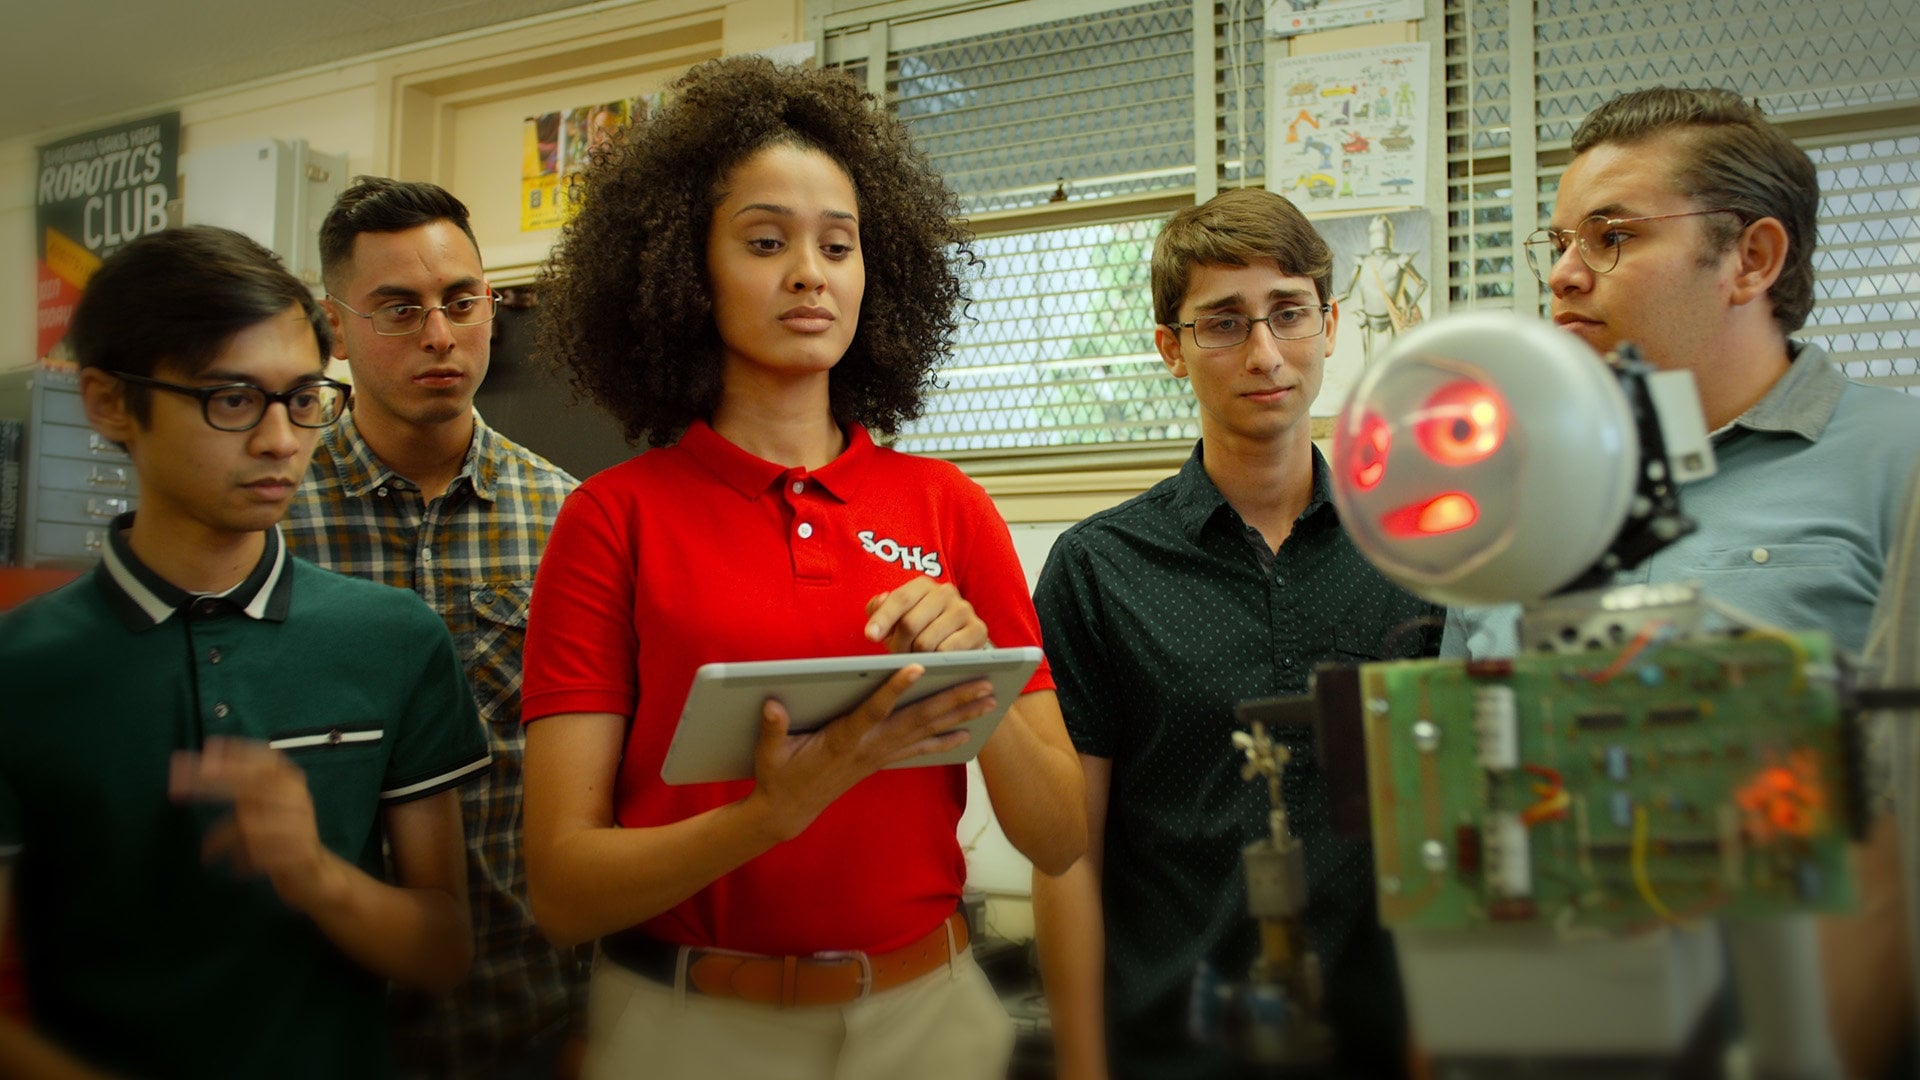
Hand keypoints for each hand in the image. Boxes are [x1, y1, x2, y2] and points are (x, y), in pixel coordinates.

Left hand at [169, 737, 341, 913]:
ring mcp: (301, 825)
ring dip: (220, 840)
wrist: (315, 876)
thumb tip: (208, 760)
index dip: (240, 752)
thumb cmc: (284, 837)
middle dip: (212, 784)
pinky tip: (234, 868)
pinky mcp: (299, 853)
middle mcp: (298, 799)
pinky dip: (240, 860)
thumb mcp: (271, 807)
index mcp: (293, 783)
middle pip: (251, 785)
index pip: (266, 760)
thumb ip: (248, 787)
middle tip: (175, 788)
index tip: (209, 747)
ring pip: (247, 824)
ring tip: (207, 854)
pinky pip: (257, 853)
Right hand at [747, 664, 995, 840]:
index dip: (894, 688)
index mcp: (843, 738)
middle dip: (953, 700)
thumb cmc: (779, 775)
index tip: (916, 667)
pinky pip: (919, 749)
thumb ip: (773, 728)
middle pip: (917, 719)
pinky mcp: (881, 760)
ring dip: (959, 715)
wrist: (788, 811)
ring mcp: (879, 755)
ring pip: (926, 731)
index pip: (873, 709)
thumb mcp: (768, 753)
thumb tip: (770, 704)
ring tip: (989, 701)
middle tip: (984, 684)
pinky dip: (944, 740)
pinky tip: (967, 733)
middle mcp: (869, 746)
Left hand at [864, 577, 990, 652]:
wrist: (956, 639)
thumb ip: (880, 608)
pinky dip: (935, 659)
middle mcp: (946, 592)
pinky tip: (933, 660)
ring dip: (915, 655)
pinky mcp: (978, 630)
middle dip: (899, 644)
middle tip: (898, 654)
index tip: (870, 636)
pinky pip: (947, 651)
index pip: (900, 599)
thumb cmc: (919, 628)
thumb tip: (878, 604)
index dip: (883, 618)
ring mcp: (964, 610)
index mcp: (923, 585)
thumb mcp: (896, 617)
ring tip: (915, 656)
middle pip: (910, 623)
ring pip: (927, 641)